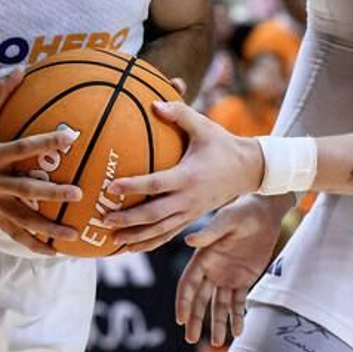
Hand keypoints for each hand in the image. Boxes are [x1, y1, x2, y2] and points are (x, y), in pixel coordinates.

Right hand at [0, 69, 85, 254]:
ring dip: (47, 229)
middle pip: (25, 189)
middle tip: (78, 194)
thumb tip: (21, 68)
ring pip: (22, 219)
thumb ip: (2, 94)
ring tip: (73, 235)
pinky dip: (33, 244)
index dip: (46, 142)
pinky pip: (14, 234)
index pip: (22, 147)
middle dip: (51, 193)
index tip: (72, 137)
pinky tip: (53, 253)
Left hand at [102, 100, 264, 251]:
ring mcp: (190, 211)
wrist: (248, 169)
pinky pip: (168, 234)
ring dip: (136, 236)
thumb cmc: (222, 144)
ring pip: (160, 230)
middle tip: (104, 219)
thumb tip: (154, 104)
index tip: (111, 186)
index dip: (133, 186)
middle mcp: (188, 198)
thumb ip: (180, 114)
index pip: (156, 184)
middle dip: (128, 219)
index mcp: (188, 176)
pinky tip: (132, 247)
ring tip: (112, 239)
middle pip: (154, 214)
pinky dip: (150, 242)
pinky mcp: (192, 218)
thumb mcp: (204, 126)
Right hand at [174, 194, 290, 345]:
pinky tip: (238, 332)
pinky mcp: (244, 280)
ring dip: (217, 323)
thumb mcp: (227, 220)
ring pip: (219, 305)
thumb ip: (210, 233)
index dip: (183, 302)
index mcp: (202, 257)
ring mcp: (227, 277)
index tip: (181, 320)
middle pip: (200, 300)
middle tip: (191, 340)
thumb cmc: (243, 211)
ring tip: (218, 343)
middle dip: (196, 320)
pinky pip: (238, 302)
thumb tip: (189, 240)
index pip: (188, 284)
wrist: (266, 211)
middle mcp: (212, 270)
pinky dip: (237, 317)